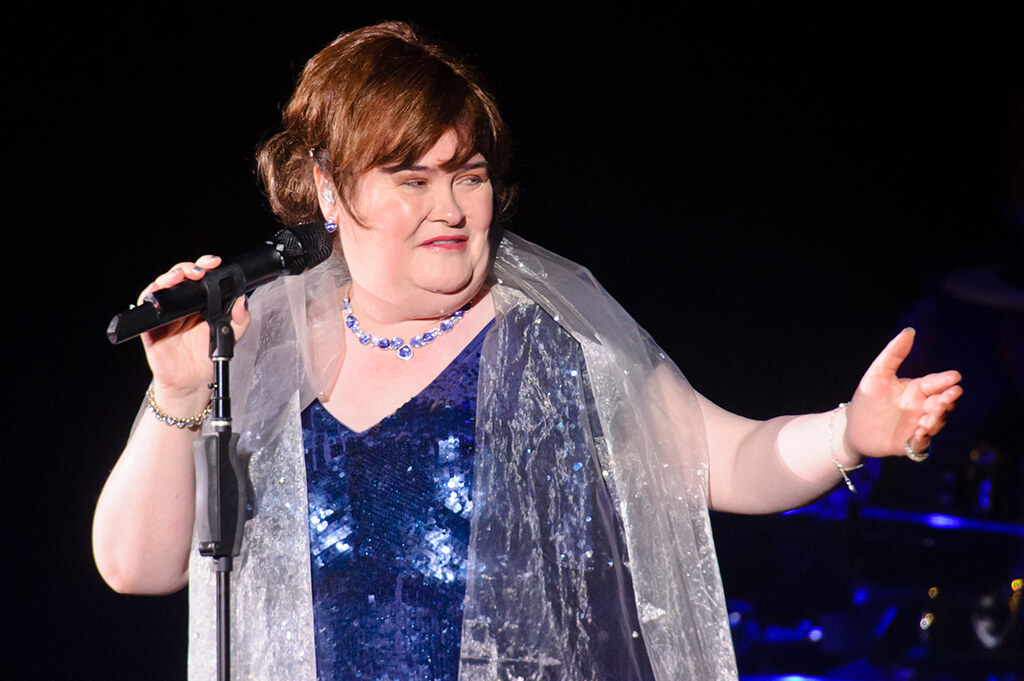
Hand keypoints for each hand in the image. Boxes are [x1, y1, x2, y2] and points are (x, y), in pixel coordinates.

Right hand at [138, 255, 250, 411]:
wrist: (192, 382)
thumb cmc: (207, 356)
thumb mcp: (231, 336)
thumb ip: (240, 319)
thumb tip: (242, 300)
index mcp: (200, 303)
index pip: (200, 277)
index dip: (205, 266)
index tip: (214, 263)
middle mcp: (182, 305)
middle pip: (179, 276)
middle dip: (187, 268)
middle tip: (197, 272)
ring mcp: (166, 314)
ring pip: (161, 286)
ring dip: (168, 278)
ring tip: (178, 277)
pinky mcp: (152, 326)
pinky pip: (146, 308)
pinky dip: (149, 296)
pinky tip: (156, 292)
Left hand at [845, 328, 961, 458]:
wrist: (851, 425)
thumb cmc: (867, 398)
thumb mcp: (878, 373)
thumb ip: (894, 354)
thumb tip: (909, 331)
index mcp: (917, 390)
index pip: (935, 383)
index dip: (945, 380)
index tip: (954, 376)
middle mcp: (921, 408)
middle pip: (941, 403)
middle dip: (948, 399)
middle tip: (951, 394)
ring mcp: (917, 426)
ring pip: (935, 422)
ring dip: (938, 417)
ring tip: (933, 412)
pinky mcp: (908, 443)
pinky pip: (921, 443)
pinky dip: (923, 439)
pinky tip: (920, 432)